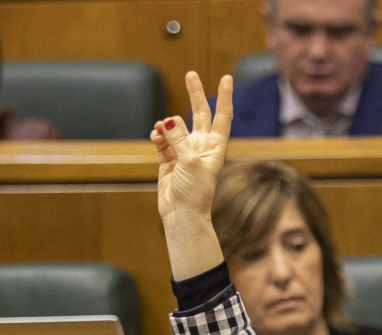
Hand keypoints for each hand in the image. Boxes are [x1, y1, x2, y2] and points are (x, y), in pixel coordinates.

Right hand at [151, 71, 233, 279]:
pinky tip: (155, 138)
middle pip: (199, 113)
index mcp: (215, 146)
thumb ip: (179, 139)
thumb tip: (168, 121)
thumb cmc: (195, 192)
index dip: (224, 97)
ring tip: (160, 130)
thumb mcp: (190, 162)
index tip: (227, 78)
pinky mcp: (168, 159)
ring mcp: (185, 151)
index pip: (222, 116)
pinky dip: (157, 137)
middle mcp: (201, 146)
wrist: (181, 214)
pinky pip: (162, 140)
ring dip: (167, 125)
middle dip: (195, 94)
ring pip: (175, 127)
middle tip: (191, 74)